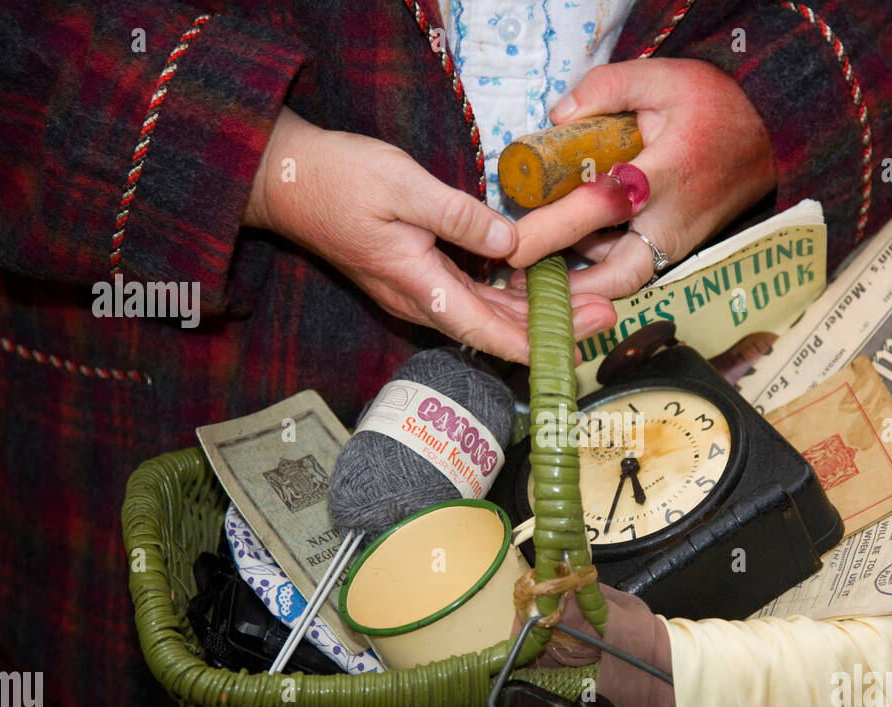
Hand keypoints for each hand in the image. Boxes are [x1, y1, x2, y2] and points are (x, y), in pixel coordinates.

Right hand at [244, 107, 617, 362]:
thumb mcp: (405, 187)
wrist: (287, 179)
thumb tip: (510, 245)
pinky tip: (538, 282)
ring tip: (584, 301)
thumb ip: (461, 218)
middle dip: (552, 326)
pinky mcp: (420, 274)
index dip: (537, 342)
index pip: (489, 331)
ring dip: (535, 311)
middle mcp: (423, 299)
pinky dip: (509, 292)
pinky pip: (473, 293)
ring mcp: (420, 289)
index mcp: (420, 286)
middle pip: (497, 328)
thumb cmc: (340, 180)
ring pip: (488, 312)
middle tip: (604, 314)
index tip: (580, 341)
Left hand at [507, 59, 777, 299]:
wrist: (769, 135)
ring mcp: (676, 242)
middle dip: (566, 289)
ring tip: (529, 266)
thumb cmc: (715, 106)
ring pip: (620, 276)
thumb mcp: (662, 77)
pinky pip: (630, 266)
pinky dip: (596, 263)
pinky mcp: (675, 249)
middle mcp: (670, 221)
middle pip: (614, 275)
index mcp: (662, 176)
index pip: (599, 209)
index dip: (552, 231)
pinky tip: (565, 248)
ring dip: (577, 276)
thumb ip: (606, 88)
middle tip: (515, 283)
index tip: (511, 248)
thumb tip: (557, 117)